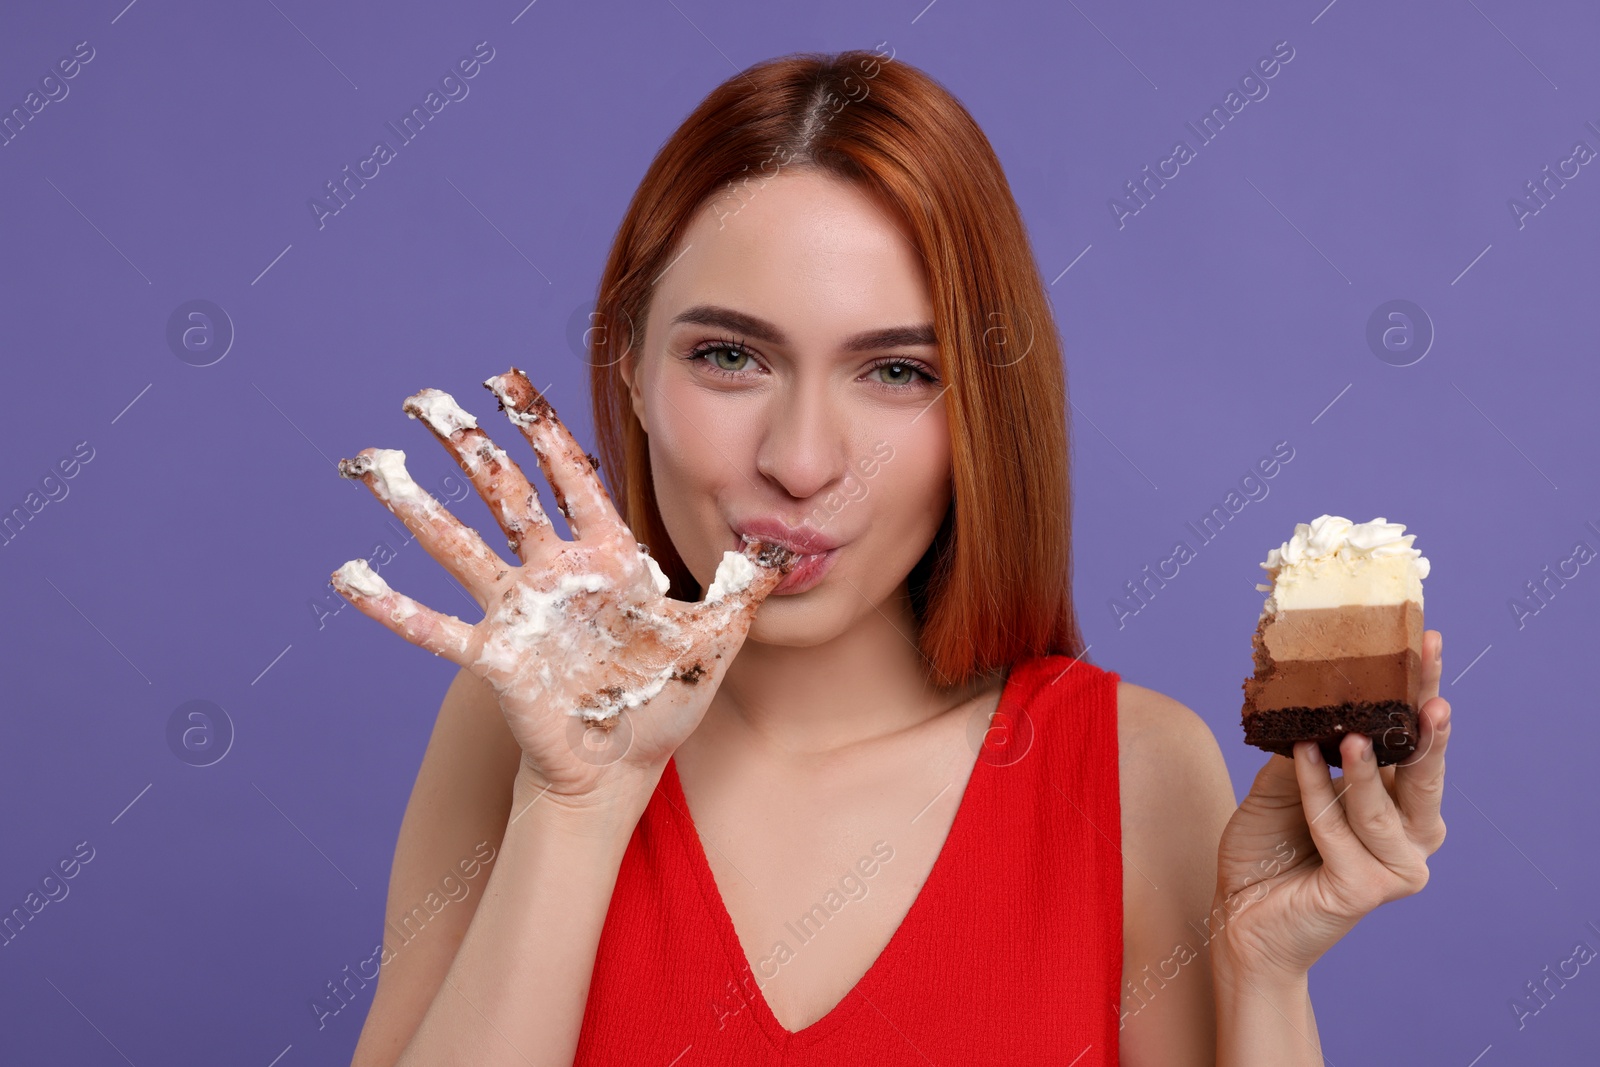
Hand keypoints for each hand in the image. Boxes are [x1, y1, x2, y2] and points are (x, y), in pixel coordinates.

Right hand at [328, 368, 796, 801]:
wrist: (626, 766)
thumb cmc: (665, 701)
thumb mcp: (717, 639)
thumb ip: (742, 589)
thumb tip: (780, 546)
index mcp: (605, 556)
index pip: (570, 476)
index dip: (542, 427)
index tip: (508, 380)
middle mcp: (553, 572)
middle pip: (502, 492)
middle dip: (466, 444)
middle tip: (423, 399)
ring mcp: (519, 611)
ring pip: (458, 545)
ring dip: (416, 507)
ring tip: (373, 464)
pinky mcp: (496, 656)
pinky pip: (436, 627)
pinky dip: (394, 606)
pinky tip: (350, 578)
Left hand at [1210, 629, 1450, 981]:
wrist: (1239, 917)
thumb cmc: (1265, 850)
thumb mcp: (1280, 784)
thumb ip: (1307, 749)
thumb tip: (1315, 703)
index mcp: (1398, 805)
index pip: (1415, 741)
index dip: (1422, 692)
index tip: (1427, 642)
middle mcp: (1410, 836)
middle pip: (1423, 769)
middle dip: (1425, 724)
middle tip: (1430, 685)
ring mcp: (1396, 867)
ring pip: (1383, 805)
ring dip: (1366, 768)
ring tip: (1354, 732)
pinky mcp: (1367, 889)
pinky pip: (1339, 828)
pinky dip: (1318, 793)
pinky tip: (1301, 759)